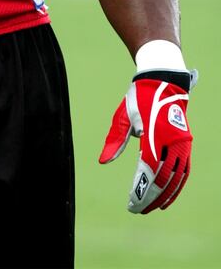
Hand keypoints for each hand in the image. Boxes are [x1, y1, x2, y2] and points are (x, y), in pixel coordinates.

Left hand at [99, 70, 194, 213]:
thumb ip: (115, 139)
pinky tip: (168, 194)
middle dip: (151, 197)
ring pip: (177, 178)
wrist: (162, 81)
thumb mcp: (123, 116)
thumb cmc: (139, 98)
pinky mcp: (186, 143)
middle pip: (164, 178)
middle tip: (139, 210)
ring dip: (166, 195)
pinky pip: (184, 170)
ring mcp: (182, 143)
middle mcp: (171, 141)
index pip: (148, 171)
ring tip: (153, 207)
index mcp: (153, 134)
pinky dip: (177, 185)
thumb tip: (104, 161)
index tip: (132, 203)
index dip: (140, 190)